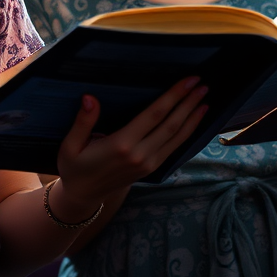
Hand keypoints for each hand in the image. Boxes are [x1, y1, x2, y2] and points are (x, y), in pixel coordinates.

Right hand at [51, 77, 208, 218]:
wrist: (81, 196)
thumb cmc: (74, 167)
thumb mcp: (70, 145)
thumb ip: (83, 121)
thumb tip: (90, 97)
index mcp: (122, 144)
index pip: (154, 115)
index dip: (173, 96)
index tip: (188, 81)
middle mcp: (139, 154)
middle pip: (171, 124)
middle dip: (189, 103)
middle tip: (203, 85)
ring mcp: (148, 163)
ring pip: (177, 138)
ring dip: (192, 118)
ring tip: (205, 100)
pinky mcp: (151, 168)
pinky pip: (174, 148)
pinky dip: (187, 133)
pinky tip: (194, 121)